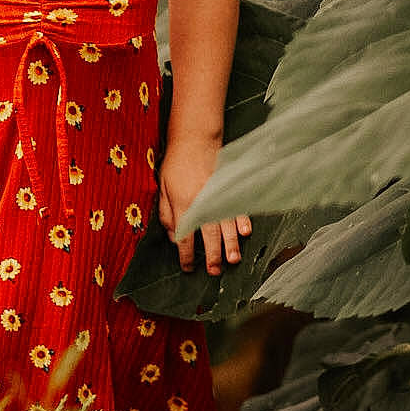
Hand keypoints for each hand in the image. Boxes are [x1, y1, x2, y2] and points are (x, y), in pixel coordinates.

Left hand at [158, 136, 251, 276]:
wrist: (195, 139)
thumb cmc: (176, 163)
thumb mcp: (163, 187)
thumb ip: (166, 214)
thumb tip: (173, 237)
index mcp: (182, 204)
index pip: (184, 237)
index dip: (185, 256)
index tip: (188, 268)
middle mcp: (201, 203)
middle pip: (209, 236)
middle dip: (212, 256)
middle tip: (214, 271)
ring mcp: (217, 195)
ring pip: (226, 225)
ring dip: (231, 244)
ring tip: (233, 259)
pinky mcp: (228, 188)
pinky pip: (238, 207)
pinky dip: (243, 220)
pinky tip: (246, 232)